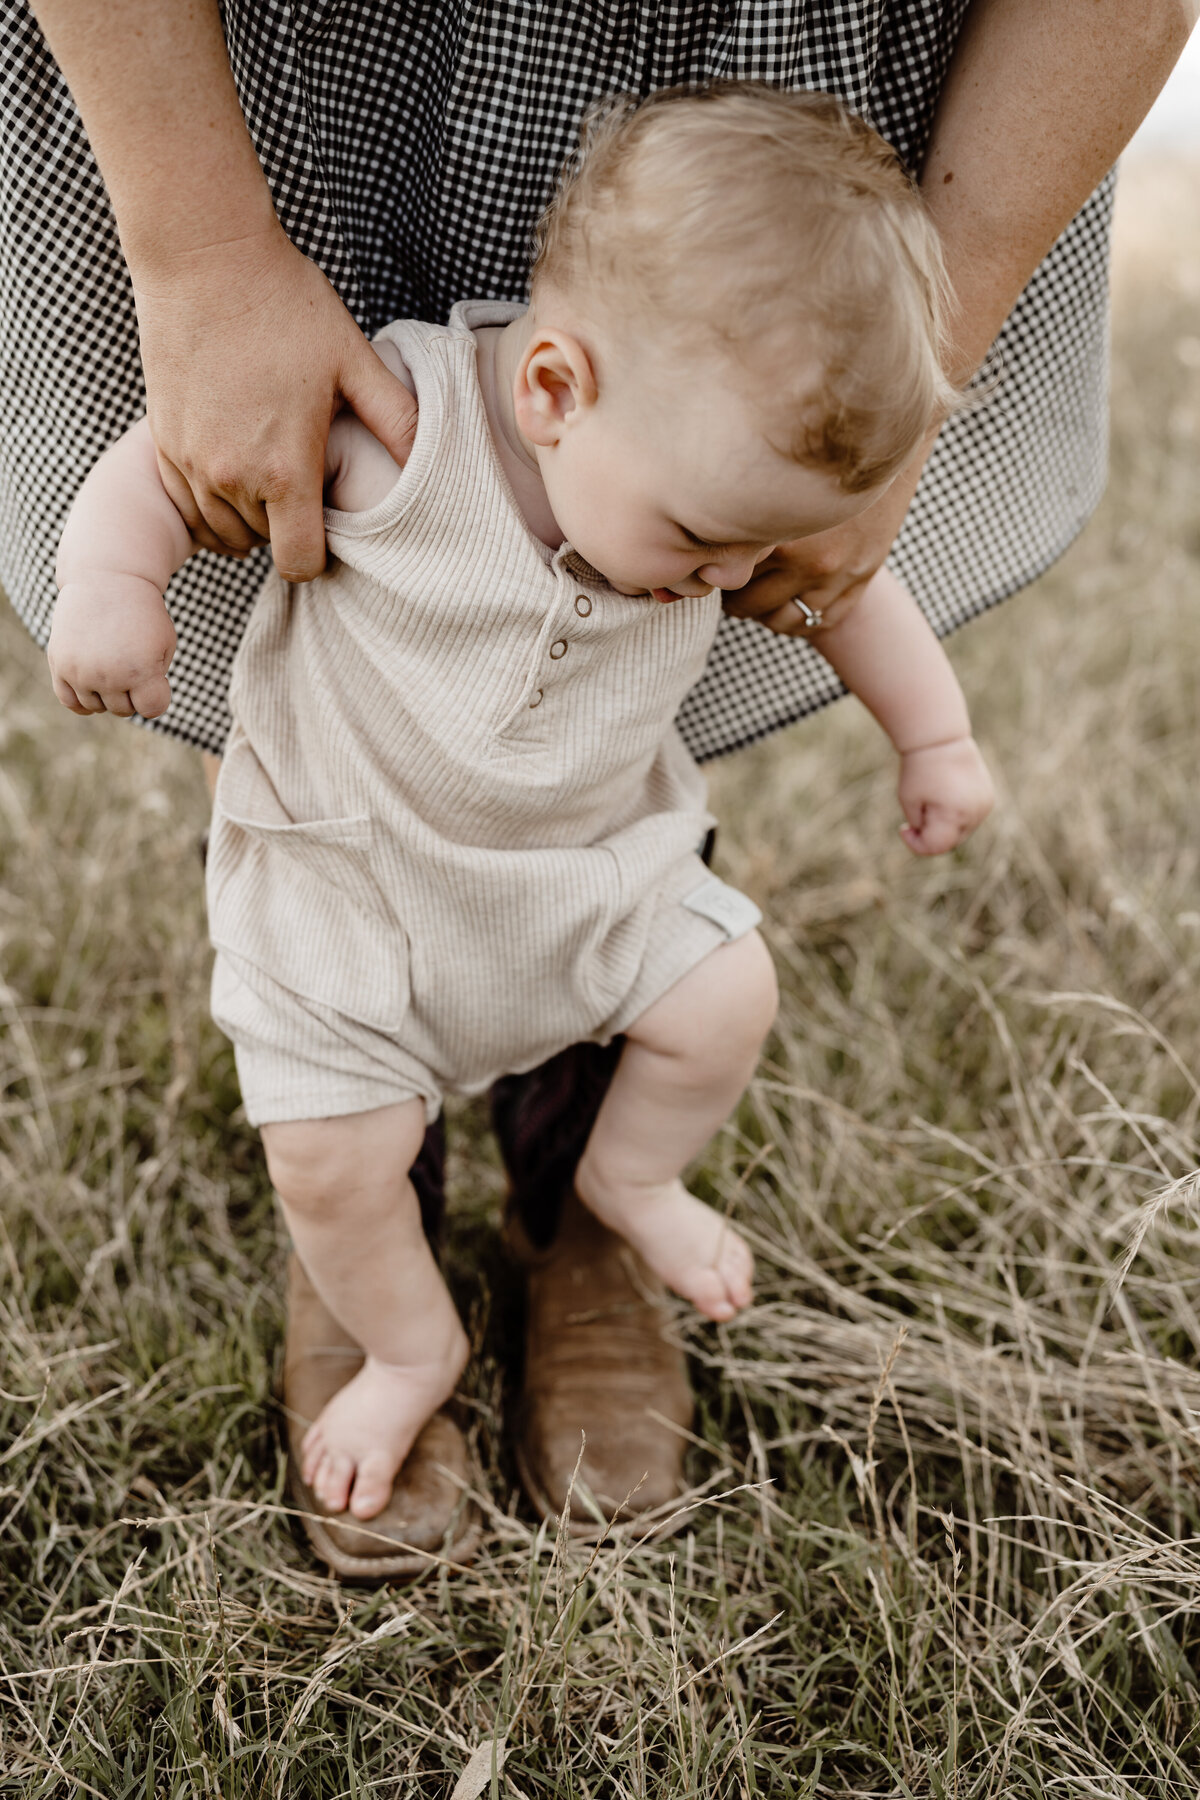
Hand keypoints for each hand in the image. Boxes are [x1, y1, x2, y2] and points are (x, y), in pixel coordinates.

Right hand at [48, 577, 176, 718]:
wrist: (107, 580)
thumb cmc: (143, 615)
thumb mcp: (165, 644)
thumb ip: (155, 682)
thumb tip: (133, 707)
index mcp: (140, 671)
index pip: (152, 709)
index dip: (158, 693)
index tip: (157, 674)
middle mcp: (108, 675)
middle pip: (124, 710)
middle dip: (132, 691)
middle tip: (131, 659)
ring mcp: (81, 672)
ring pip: (97, 707)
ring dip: (107, 693)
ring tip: (112, 662)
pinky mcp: (59, 664)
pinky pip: (69, 702)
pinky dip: (82, 700)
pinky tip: (92, 684)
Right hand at [133, 225, 418, 579]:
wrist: (204, 257)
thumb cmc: (284, 304)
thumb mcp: (354, 360)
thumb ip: (396, 420)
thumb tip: (432, 464)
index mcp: (284, 471)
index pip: (300, 563)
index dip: (319, 557)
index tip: (329, 525)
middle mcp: (231, 479)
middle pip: (264, 545)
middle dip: (287, 526)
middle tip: (306, 477)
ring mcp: (190, 462)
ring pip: (223, 530)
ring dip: (249, 515)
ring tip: (272, 467)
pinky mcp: (162, 442)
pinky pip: (187, 504)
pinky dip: (211, 500)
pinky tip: (234, 464)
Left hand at [721, 443, 930, 636]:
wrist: (879, 432)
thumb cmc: (811, 449)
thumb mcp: (766, 474)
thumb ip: (735, 510)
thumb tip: (691, 537)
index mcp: (778, 536)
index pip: (724, 578)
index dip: (710, 572)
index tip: (707, 563)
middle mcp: (810, 561)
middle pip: (750, 605)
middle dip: (733, 596)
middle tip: (726, 580)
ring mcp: (839, 574)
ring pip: (784, 621)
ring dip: (764, 613)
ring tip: (755, 594)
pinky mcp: (862, 577)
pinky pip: (822, 622)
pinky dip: (799, 621)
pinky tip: (786, 603)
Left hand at [897, 737, 993, 856]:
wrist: (940, 739)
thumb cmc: (919, 770)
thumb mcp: (909, 802)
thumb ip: (920, 828)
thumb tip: (933, 841)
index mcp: (954, 814)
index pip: (936, 847)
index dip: (916, 844)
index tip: (903, 828)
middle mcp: (975, 813)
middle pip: (949, 842)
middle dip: (930, 834)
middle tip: (916, 811)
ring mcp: (984, 807)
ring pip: (960, 832)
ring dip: (944, 825)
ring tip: (932, 800)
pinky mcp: (988, 799)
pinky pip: (969, 819)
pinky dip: (956, 816)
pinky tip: (945, 796)